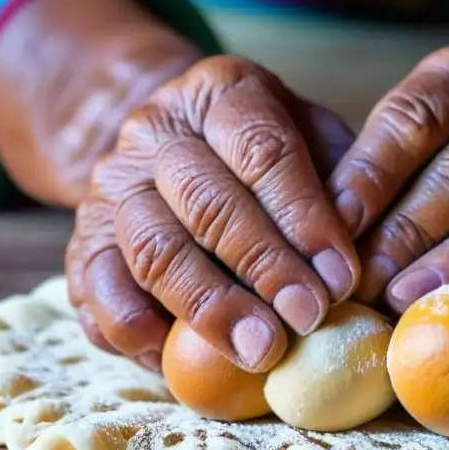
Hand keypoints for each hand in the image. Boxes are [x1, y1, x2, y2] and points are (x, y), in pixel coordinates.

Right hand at [66, 55, 359, 372]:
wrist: (172, 144)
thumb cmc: (268, 154)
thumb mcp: (314, 140)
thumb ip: (342, 185)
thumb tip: (366, 256)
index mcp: (223, 92)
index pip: (262, 150)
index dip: (305, 218)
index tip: (343, 277)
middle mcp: (158, 130)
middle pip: (207, 201)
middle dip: (264, 267)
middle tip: (308, 319)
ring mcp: (112, 184)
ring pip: (153, 247)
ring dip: (209, 306)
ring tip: (260, 352)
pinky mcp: (83, 239)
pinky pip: (95, 286)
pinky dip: (131, 326)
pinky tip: (173, 357)